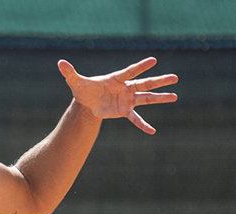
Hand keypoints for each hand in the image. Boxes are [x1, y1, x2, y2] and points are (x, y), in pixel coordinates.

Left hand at [58, 57, 177, 133]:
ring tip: (175, 96)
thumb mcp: (76, 82)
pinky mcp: (124, 111)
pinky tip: (152, 131)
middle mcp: (125, 88)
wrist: (87, 102)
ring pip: (146, 98)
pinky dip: (143, 125)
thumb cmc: (84, 89)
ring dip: (160, 98)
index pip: (130, 71)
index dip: (140, 66)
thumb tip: (60, 63)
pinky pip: (136, 118)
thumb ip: (70, 73)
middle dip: (159, 81)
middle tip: (175, 78)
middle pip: (145, 83)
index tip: (153, 60)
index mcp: (116, 78)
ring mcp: (127, 99)